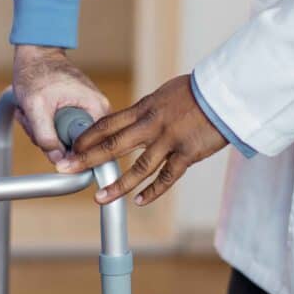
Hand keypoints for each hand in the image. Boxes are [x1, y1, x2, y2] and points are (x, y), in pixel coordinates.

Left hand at [12, 45, 109, 163]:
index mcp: (97, 108)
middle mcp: (97, 113)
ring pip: (63, 141)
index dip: (72, 155)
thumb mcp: (36, 105)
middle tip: (33, 121)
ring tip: (31, 113)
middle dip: (49, 139)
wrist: (35, 54)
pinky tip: (34, 112)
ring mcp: (85, 114)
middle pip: (76, 147)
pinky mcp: (74, 115)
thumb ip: (46, 135)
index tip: (52, 148)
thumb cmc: (37, 72)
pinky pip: (58, 132)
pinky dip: (42, 126)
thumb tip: (57, 161)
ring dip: (41, 131)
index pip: (95, 147)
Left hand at [56, 74, 226, 204]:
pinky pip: (167, 177)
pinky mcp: (188, 154)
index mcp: (144, 108)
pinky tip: (139, 201)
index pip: (108, 123)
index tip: (71, 148)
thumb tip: (133, 118)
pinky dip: (152, 191)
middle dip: (87, 158)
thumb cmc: (196, 92)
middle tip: (67, 169)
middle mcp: (152, 125)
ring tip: (99, 197)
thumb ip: (147, 110)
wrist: (226, 93)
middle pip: (113, 144)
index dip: (87, 137)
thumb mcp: (164, 95)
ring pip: (138, 167)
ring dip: (117, 184)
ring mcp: (169, 140)